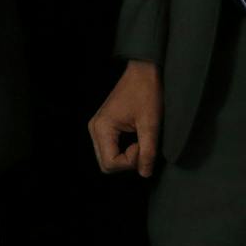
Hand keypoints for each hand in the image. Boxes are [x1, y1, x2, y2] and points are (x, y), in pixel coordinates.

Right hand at [89, 59, 161, 176]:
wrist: (144, 71)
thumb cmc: (146, 93)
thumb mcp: (150, 124)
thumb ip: (148, 151)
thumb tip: (145, 173)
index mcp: (101, 128)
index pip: (110, 163)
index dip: (130, 161)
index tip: (143, 145)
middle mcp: (95, 129)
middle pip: (106, 163)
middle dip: (127, 161)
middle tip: (143, 145)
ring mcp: (98, 127)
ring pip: (108, 157)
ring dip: (126, 156)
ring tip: (141, 140)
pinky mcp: (105, 125)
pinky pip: (111, 148)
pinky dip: (124, 150)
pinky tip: (136, 138)